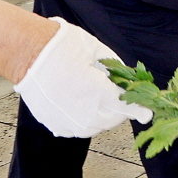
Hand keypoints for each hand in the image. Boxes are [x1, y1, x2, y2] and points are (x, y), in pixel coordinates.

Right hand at [13, 19, 151, 138]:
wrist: (29, 54)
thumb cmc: (64, 47)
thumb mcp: (99, 52)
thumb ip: (117, 72)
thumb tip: (128, 82)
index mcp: (97, 93)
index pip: (126, 108)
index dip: (139, 110)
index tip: (148, 113)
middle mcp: (83, 113)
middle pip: (113, 119)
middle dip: (120, 108)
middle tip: (116, 91)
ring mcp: (67, 121)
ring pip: (96, 127)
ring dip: (103, 116)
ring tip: (98, 96)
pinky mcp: (54, 125)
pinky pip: (78, 129)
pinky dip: (85, 120)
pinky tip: (82, 104)